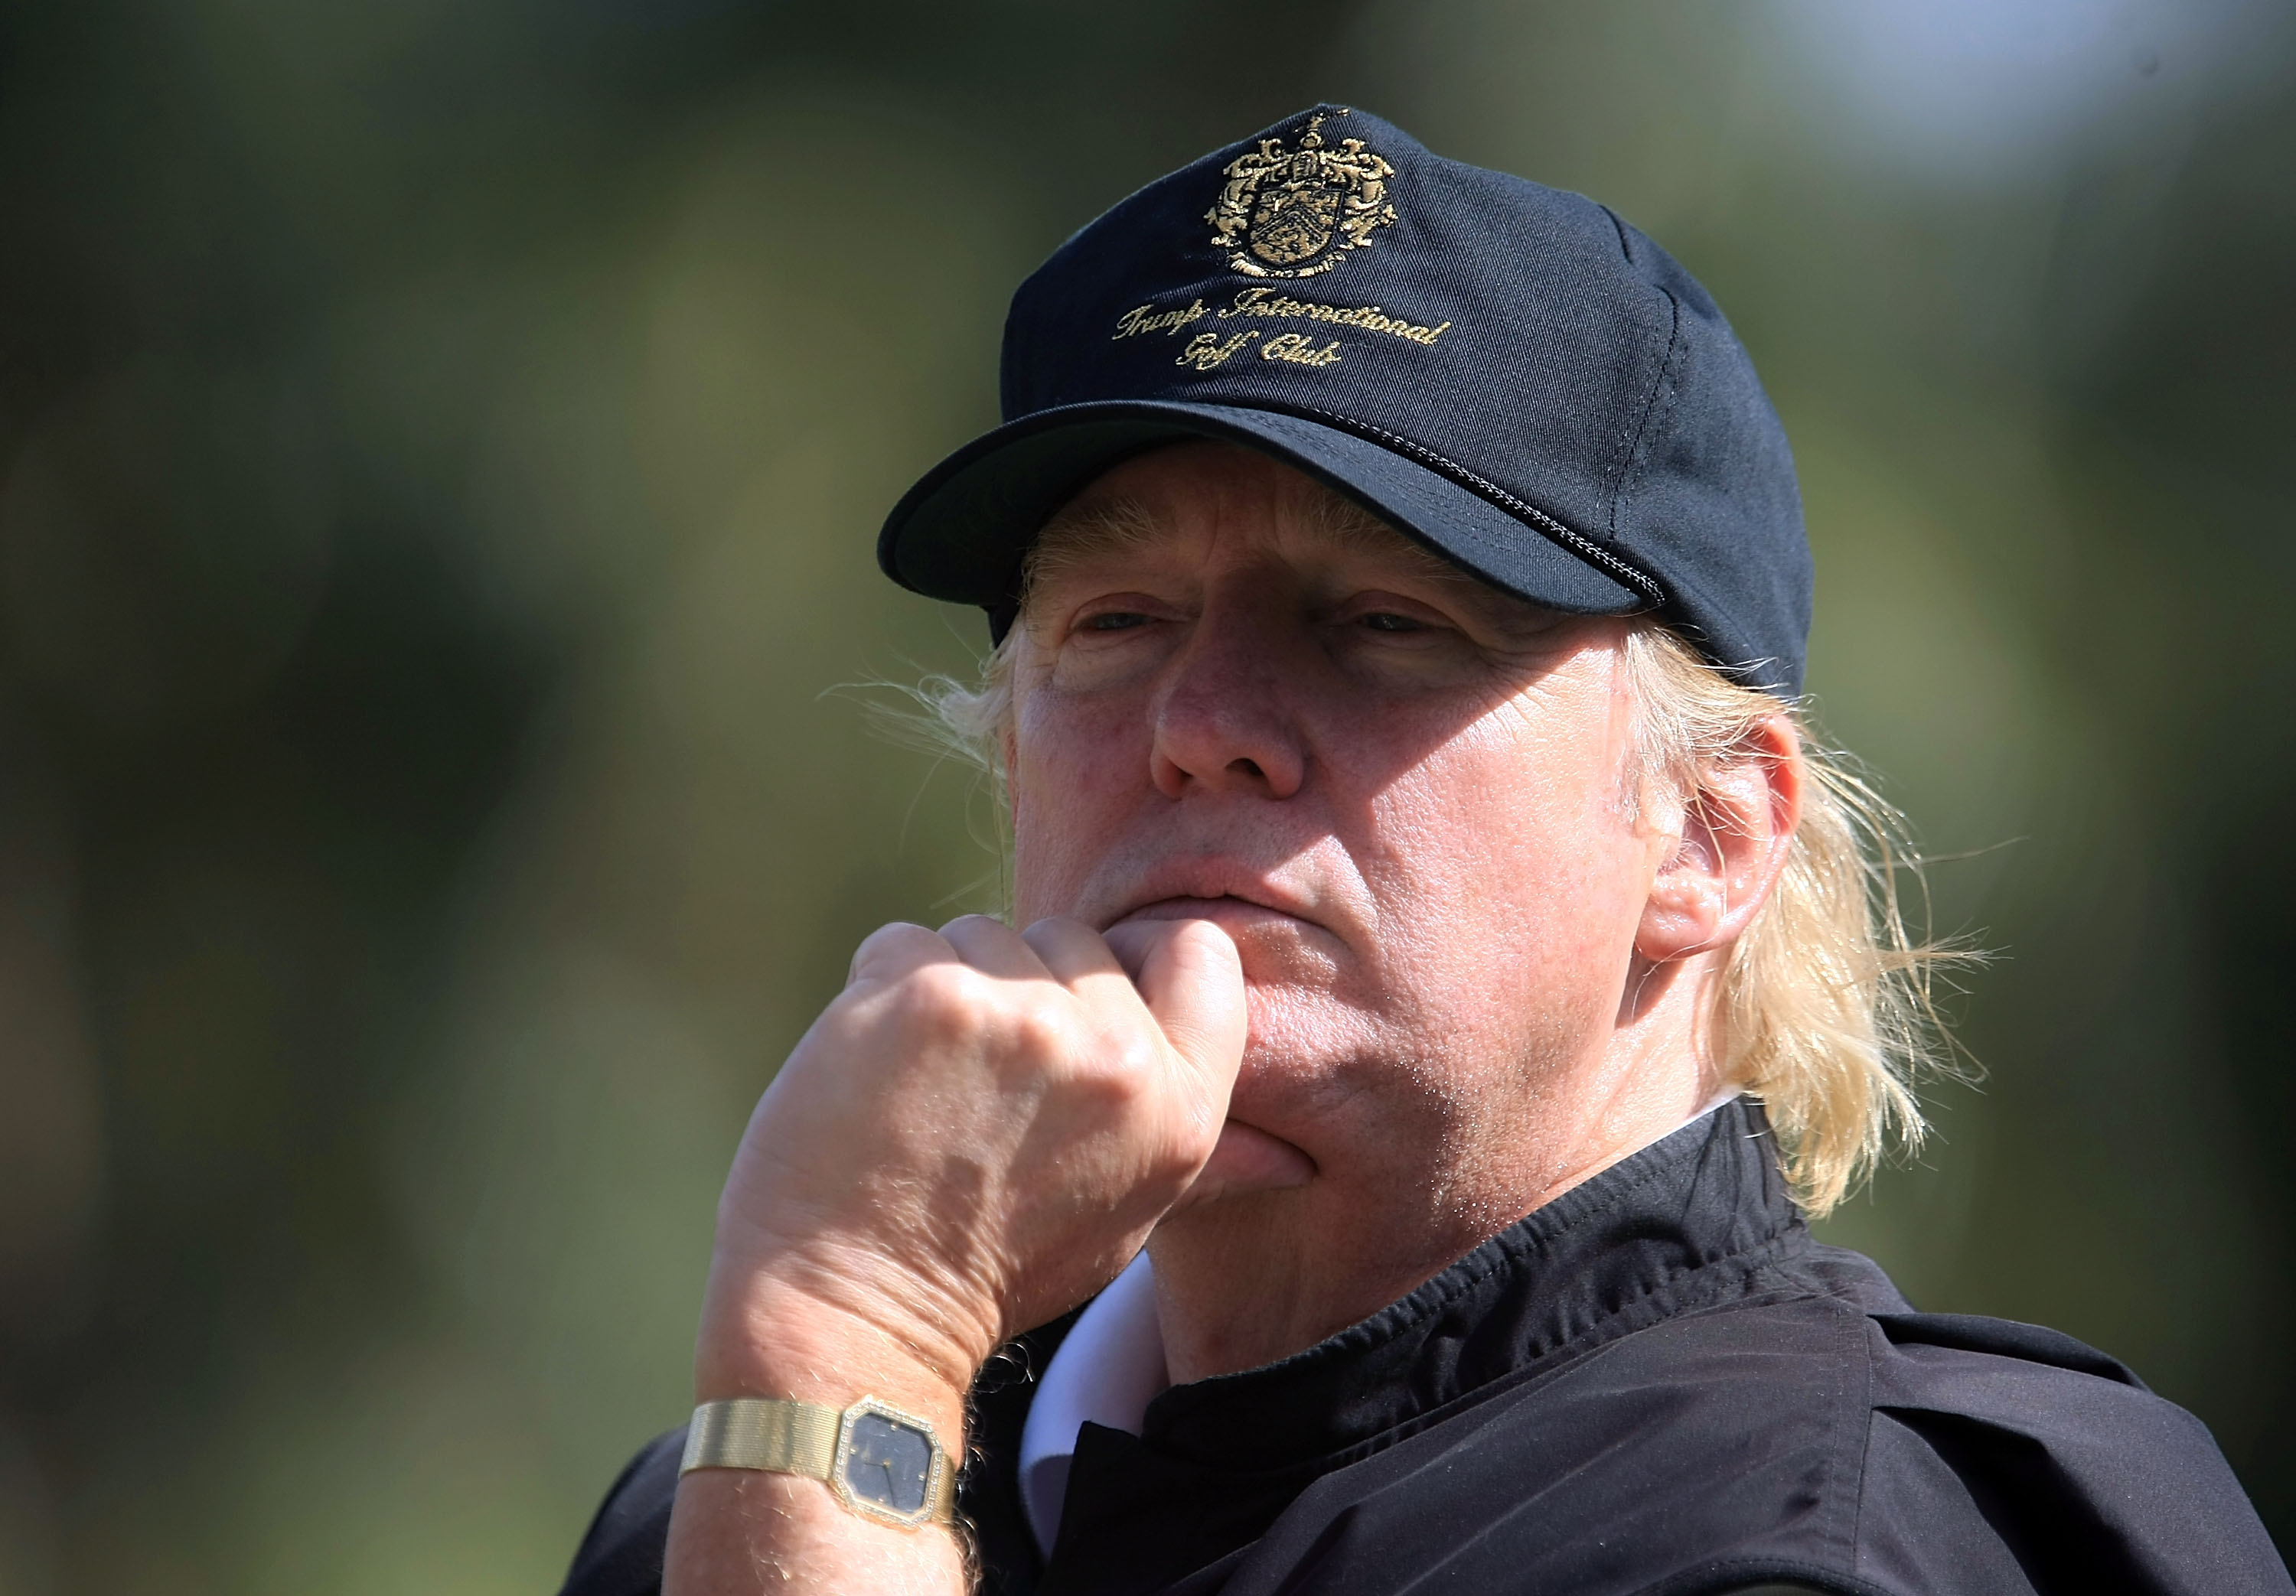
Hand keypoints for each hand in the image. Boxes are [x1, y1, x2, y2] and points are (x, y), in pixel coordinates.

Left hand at [691, 913, 1301, 1408]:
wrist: (858, 1310)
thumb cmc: (990, 1268)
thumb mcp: (1129, 1219)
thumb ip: (1198, 1148)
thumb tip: (1294, 1159)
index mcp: (1181, 1106)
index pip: (1201, 954)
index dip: (1137, 964)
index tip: (1081, 1011)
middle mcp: (1115, 1055)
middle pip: (1074, 939)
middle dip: (1026, 990)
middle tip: (983, 1092)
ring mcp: (1022, 1016)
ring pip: (986, 935)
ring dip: (951, 990)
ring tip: (928, 1089)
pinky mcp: (929, 994)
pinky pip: (905, 941)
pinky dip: (879, 992)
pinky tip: (874, 1072)